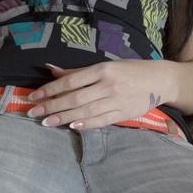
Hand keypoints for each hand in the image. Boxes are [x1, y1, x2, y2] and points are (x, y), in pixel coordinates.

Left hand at [26, 60, 175, 130]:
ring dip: (63, 118)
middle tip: (33, 112)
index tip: (33, 96)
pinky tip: (71, 126)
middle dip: (51, 106)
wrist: (160, 80)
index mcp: (101, 70)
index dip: (50, 90)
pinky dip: (86, 124)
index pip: (70, 81)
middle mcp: (107, 85)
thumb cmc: (129, 70)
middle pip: (74, 98)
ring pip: (85, 111)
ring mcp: (116, 100)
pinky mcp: (123, 113)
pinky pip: (101, 120)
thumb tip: (51, 70)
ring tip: (46, 122)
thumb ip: (77, 72)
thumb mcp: (105, 66)